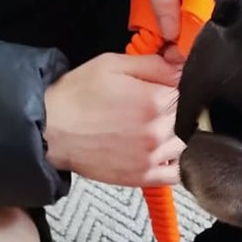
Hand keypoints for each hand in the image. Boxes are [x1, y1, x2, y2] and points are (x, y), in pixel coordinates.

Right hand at [44, 53, 183, 186]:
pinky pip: (177, 173)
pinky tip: (162, 152)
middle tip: (157, 107)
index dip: (179, 86)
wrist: (51, 130)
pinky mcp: (145, 177)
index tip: (167, 86)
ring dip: (179, 136)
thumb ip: (153, 65)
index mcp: (154, 101)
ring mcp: (153, 157)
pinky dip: (176, 163)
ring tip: (156, 128)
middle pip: (191, 119)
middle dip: (180, 110)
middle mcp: (159, 131)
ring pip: (187, 145)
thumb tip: (182, 64)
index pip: (189, 91)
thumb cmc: (78, 96)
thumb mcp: (113, 64)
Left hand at [139, 0, 230, 40]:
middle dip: (193, 43)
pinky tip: (196, 19)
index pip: (200, 31)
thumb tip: (170, 34)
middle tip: (174, 46)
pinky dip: (210, 23)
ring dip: (201, 33)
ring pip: (220, 27)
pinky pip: (225, 17)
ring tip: (183, 32)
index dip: (186, 47)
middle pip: (213, 32)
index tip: (172, 55)